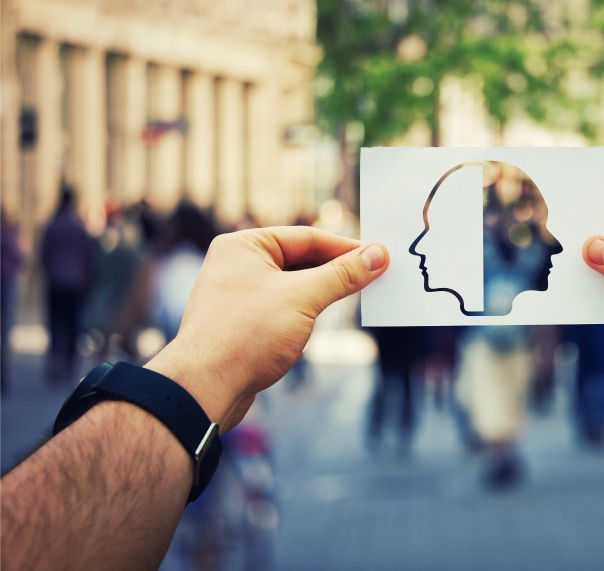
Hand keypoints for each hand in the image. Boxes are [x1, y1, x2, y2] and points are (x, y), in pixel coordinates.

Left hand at [146, 227, 388, 430]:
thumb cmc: (246, 335)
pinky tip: (324, 320)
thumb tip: (378, 255)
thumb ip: (343, 275)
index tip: (378, 256)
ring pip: (293, 286)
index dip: (345, 247)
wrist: (203, 388)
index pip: (306, 238)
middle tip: (375, 275)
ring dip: (323, 291)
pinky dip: (307, 311)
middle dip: (336, 270)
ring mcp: (238, 296)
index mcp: (244, 246)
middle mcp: (237, 265)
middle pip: (300, 260)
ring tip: (357, 296)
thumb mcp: (303, 298)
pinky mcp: (242, 324)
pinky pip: (283, 308)